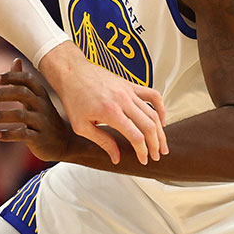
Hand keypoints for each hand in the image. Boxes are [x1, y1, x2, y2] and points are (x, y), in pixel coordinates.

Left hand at [0, 59, 73, 161]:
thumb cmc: (44, 117)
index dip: (12, 76)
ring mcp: (42, 122)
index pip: (27, 79)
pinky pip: (23, 134)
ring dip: (2, 115)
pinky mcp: (39, 138)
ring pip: (20, 115)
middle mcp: (42, 106)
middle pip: (22, 93)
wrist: (65, 143)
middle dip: (3, 93)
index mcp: (40, 95)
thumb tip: (16, 59)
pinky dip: (9, 134)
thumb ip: (23, 81)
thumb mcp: (36, 98)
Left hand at [38, 42, 166, 164]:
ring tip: (162, 144)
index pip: (136, 136)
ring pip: (152, 112)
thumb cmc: (73, 98)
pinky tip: (162, 120)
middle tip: (156, 156)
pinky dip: (161, 107)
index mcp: (110, 112)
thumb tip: (116, 158)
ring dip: (160, 131)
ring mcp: (128, 91)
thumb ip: (102, 141)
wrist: (71, 72)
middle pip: (149, 126)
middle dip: (155, 144)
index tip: (143, 160)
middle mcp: (123, 101)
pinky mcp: (130, 85)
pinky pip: (152, 95)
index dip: (143, 151)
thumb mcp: (81, 126)